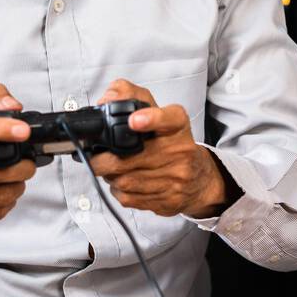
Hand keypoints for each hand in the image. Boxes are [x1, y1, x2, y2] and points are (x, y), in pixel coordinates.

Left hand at [87, 78, 234, 218]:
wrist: (199, 178)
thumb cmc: (171, 144)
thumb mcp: (158, 113)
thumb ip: (130, 97)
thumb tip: (106, 99)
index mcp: (177, 126)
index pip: (169, 118)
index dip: (151, 118)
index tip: (134, 120)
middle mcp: (181, 151)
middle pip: (132, 157)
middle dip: (105, 160)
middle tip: (97, 157)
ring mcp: (176, 177)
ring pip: (127, 180)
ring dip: (111, 176)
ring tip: (113, 170)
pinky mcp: (168, 199)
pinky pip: (130, 197)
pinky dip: (119, 190)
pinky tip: (125, 183)